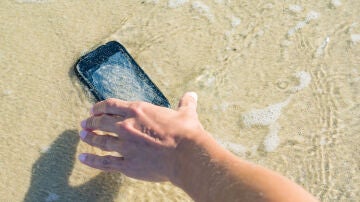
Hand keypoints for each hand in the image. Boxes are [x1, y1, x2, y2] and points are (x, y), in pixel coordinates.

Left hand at [79, 92, 203, 181]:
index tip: (93, 109)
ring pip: (101, 141)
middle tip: (84, 124)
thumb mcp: (186, 113)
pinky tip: (83, 158)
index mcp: (138, 111)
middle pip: (101, 123)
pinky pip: (104, 162)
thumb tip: (192, 94)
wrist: (186, 154)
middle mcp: (126, 126)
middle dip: (91, 122)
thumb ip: (186, 103)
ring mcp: (125, 146)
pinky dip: (92, 160)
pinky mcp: (127, 164)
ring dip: (89, 138)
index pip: (111, 106)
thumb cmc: (186, 132)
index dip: (99, 107)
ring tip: (82, 136)